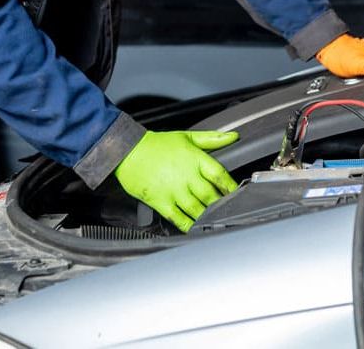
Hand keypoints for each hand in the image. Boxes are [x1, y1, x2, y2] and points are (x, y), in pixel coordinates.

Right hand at [114, 130, 238, 232]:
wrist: (128, 151)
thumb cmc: (157, 144)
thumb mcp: (187, 136)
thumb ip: (212, 138)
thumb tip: (233, 136)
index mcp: (195, 159)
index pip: (220, 175)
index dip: (231, 186)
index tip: (236, 192)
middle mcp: (186, 176)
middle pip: (211, 195)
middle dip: (221, 204)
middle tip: (229, 209)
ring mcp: (174, 191)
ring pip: (197, 209)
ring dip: (208, 215)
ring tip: (216, 219)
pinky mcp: (161, 202)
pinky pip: (179, 218)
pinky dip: (189, 225)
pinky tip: (196, 227)